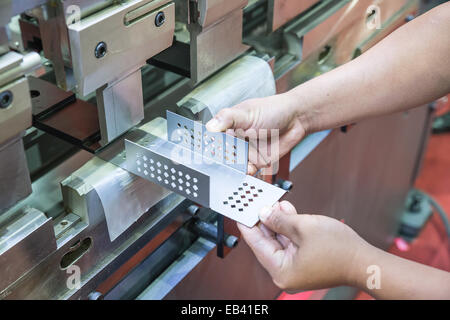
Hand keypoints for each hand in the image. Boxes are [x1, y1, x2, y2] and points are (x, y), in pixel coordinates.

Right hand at [206, 94, 305, 174]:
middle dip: (220, 159)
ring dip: (232, 168)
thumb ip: (227, 118)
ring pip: (233, 164)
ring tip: (233, 165)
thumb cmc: (273, 109)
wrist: (296, 119)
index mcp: (229, 125)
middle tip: (221, 160)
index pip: (213, 137)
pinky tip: (245, 169)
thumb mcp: (247, 112)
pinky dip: (244, 173)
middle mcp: (235, 139)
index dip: (209, 145)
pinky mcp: (256, 162)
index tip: (207, 150)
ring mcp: (245, 151)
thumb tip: (210, 126)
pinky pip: (246, 171)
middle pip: (221, 154)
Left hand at [238, 201, 370, 291]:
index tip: (239, 212)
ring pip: (280, 241)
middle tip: (257, 203)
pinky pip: (291, 243)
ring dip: (278, 221)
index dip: (247, 225)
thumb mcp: (303, 227)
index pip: (256, 244)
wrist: (366, 261)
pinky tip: (287, 212)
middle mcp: (286, 273)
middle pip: (268, 242)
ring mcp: (296, 269)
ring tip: (274, 204)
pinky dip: (289, 228)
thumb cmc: (339, 250)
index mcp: (281, 271)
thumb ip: (280, 220)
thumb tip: (264, 213)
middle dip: (265, 220)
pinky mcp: (305, 262)